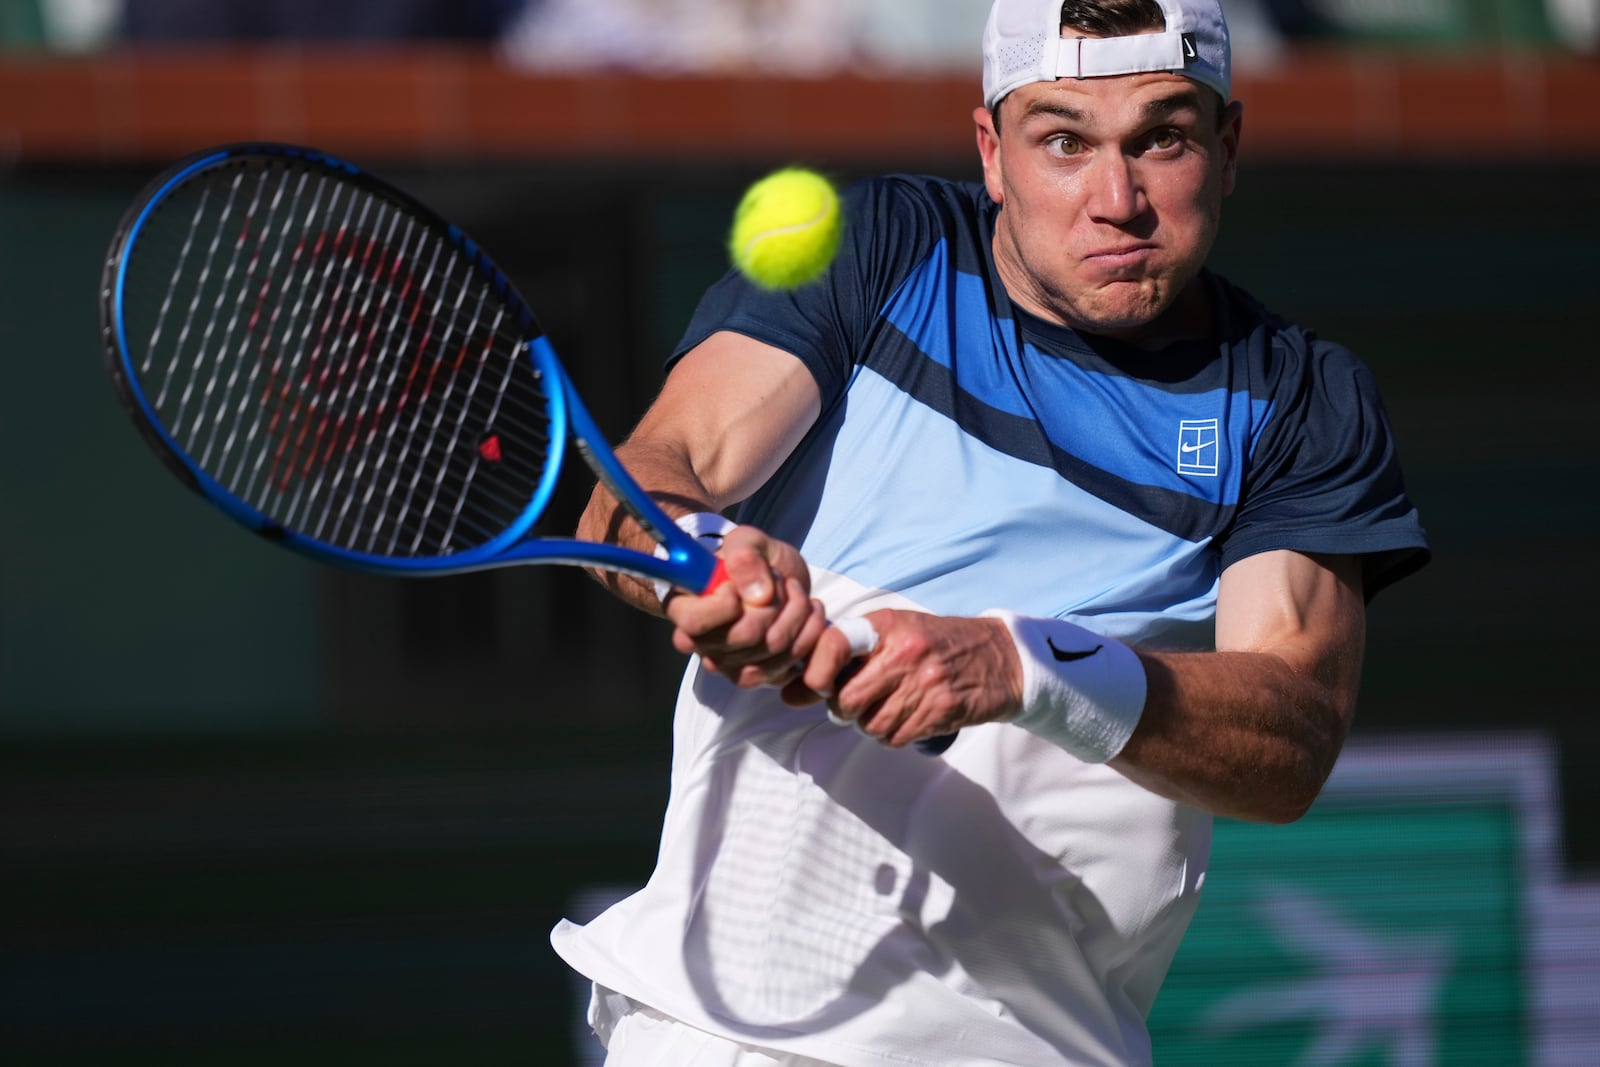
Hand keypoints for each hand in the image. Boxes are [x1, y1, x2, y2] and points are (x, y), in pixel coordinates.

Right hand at [665, 525, 826, 688]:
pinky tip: (809, 612)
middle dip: (774, 602)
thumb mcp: (747, 542)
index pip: (695, 622)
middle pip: (744, 636)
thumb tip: (759, 593)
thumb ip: (746, 557)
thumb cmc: (751, 560)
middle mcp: (702, 644)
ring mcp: (730, 665)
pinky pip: (791, 664)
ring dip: (797, 613)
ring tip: (796, 591)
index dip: (725, 604)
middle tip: (781, 581)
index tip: (740, 584)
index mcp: (684, 608)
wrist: (775, 580)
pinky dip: (810, 634)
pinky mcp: (760, 675)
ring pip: (773, 649)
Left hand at [795, 611, 1022, 746]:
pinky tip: (906, 719)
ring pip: (870, 724)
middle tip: (853, 705)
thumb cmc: (935, 645)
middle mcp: (904, 652)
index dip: (815, 673)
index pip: (831, 645)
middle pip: (846, 698)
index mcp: (886, 626)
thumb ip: (842, 658)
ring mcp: (924, 682)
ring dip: (869, 725)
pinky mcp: (941, 710)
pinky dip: (893, 736)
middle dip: (842, 709)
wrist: (998, 658)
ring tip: (884, 709)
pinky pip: (896, 738)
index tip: (818, 685)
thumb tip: (788, 694)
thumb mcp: (893, 633)